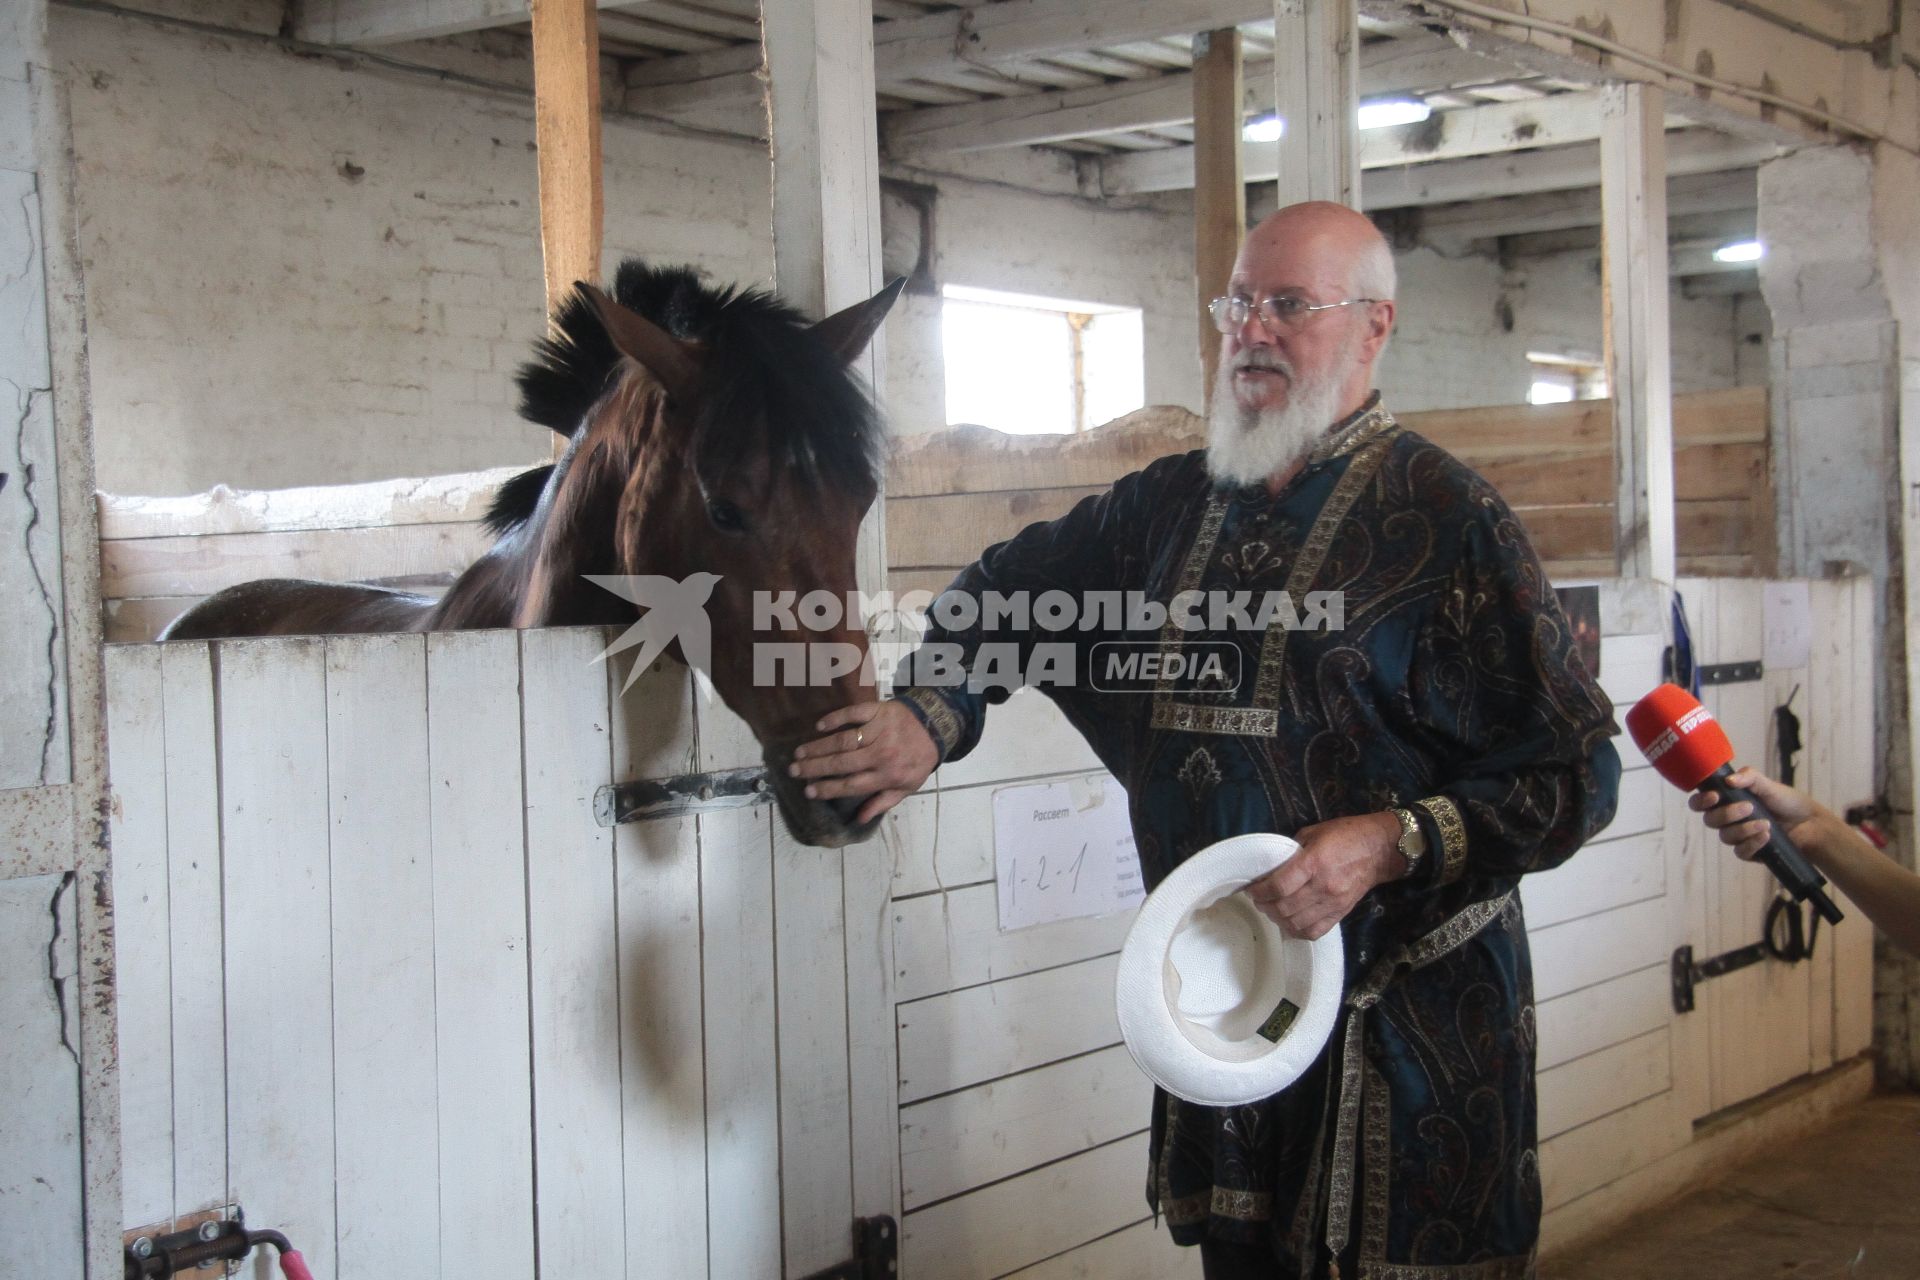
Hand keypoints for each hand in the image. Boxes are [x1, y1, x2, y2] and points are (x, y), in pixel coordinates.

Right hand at [788, 700, 938, 824]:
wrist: (936, 727)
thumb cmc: (917, 760)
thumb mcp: (907, 787)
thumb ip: (883, 802)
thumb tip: (860, 818)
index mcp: (887, 775)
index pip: (851, 785)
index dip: (828, 788)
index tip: (808, 791)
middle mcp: (881, 754)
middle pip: (842, 762)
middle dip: (815, 768)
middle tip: (794, 770)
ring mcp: (879, 730)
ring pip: (844, 740)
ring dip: (819, 746)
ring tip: (800, 752)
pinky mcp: (878, 710)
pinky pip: (854, 713)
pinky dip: (836, 718)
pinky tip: (820, 726)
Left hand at [1245, 811, 1403, 939]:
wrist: (1380, 850)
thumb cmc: (1346, 835)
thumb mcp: (1314, 832)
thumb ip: (1292, 850)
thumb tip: (1272, 866)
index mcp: (1314, 862)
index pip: (1279, 886)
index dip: (1259, 891)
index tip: (1251, 889)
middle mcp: (1323, 886)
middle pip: (1284, 907)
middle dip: (1265, 906)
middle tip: (1259, 900)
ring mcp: (1333, 902)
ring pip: (1296, 923)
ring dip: (1278, 919)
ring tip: (1272, 910)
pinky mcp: (1341, 912)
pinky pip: (1314, 931)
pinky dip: (1297, 931)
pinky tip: (1289, 922)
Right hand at [1688, 767, 1817, 860]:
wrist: (1810, 824)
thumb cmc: (1787, 802)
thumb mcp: (1769, 785)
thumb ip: (1750, 778)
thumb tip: (1729, 780)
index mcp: (1727, 800)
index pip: (1700, 802)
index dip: (1701, 801)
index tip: (1715, 796)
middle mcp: (1728, 819)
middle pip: (1710, 820)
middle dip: (1727, 814)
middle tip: (1749, 807)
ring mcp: (1737, 836)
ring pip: (1726, 837)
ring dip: (1744, 829)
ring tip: (1766, 823)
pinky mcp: (1749, 852)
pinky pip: (1740, 851)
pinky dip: (1753, 843)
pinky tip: (1766, 836)